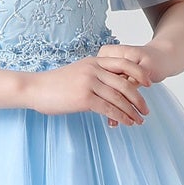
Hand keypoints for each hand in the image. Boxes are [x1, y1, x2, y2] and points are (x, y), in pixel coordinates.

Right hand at [26, 45, 157, 126]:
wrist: (34, 88)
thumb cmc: (53, 84)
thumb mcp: (76, 72)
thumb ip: (93, 75)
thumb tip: (107, 86)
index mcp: (94, 62)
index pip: (124, 64)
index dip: (139, 73)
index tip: (148, 84)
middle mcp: (94, 70)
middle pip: (125, 83)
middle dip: (139, 98)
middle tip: (146, 110)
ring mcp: (89, 83)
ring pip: (119, 98)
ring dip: (132, 111)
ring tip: (139, 121)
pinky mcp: (84, 98)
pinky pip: (109, 109)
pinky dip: (121, 117)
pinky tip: (126, 123)